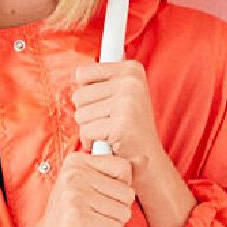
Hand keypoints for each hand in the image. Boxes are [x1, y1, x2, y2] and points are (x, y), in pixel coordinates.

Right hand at [20, 150, 137, 226]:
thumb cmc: (71, 219)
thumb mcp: (89, 189)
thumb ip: (114, 175)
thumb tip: (145, 160)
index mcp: (77, 161)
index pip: (124, 167)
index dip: (121, 189)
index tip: (99, 199)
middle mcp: (74, 173)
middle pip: (127, 193)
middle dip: (116, 213)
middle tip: (93, 217)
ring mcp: (74, 194)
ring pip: (123, 213)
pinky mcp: (77, 217)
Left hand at [70, 61, 163, 181]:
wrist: (148, 158)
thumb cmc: (131, 127)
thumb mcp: (123, 94)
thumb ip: (104, 78)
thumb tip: (81, 68)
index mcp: (131, 69)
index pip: (82, 74)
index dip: (87, 92)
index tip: (97, 97)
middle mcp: (131, 82)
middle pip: (78, 95)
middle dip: (88, 113)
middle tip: (108, 121)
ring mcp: (127, 102)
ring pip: (80, 114)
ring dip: (90, 127)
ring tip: (109, 130)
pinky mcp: (121, 124)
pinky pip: (86, 131)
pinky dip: (92, 141)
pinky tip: (108, 141)